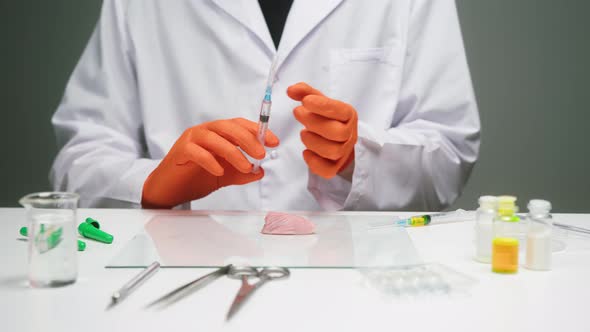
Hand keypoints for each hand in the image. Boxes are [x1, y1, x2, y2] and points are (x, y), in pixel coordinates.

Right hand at [142, 118, 278, 207]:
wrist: (169, 190)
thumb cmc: (195, 178)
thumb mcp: (225, 177)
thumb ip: (242, 173)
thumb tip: (261, 171)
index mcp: (216, 133)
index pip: (239, 125)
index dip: (257, 131)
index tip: (273, 142)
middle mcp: (204, 132)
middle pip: (227, 127)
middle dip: (247, 139)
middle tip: (261, 154)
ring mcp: (190, 140)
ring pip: (214, 138)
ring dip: (233, 152)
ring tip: (246, 167)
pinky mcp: (180, 152)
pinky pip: (196, 152)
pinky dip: (210, 160)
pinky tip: (220, 171)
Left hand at [287, 82, 357, 178]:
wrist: (339, 140)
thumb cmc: (328, 119)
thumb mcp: (319, 102)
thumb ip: (306, 93)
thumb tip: (291, 89)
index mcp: (348, 115)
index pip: (341, 111)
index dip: (323, 106)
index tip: (305, 101)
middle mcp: (349, 134)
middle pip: (337, 133)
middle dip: (314, 122)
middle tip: (297, 113)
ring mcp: (344, 152)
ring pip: (332, 151)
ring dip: (313, 141)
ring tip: (303, 133)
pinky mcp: (336, 166)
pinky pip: (328, 170)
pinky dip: (315, 162)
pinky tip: (306, 152)